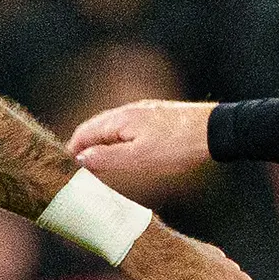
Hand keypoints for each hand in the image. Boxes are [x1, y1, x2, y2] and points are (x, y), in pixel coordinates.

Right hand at [66, 97, 212, 196]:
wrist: (215, 131)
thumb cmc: (178, 147)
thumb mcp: (138, 159)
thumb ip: (106, 159)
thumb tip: (80, 159)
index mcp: (120, 119)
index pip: (84, 133)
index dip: (71, 151)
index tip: (63, 168)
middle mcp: (129, 111)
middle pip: (96, 128)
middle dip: (83, 147)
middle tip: (76, 168)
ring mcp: (144, 112)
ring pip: (112, 127)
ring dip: (100, 144)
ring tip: (97, 164)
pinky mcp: (158, 117)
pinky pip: (127, 127)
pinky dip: (117, 140)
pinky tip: (124, 152)